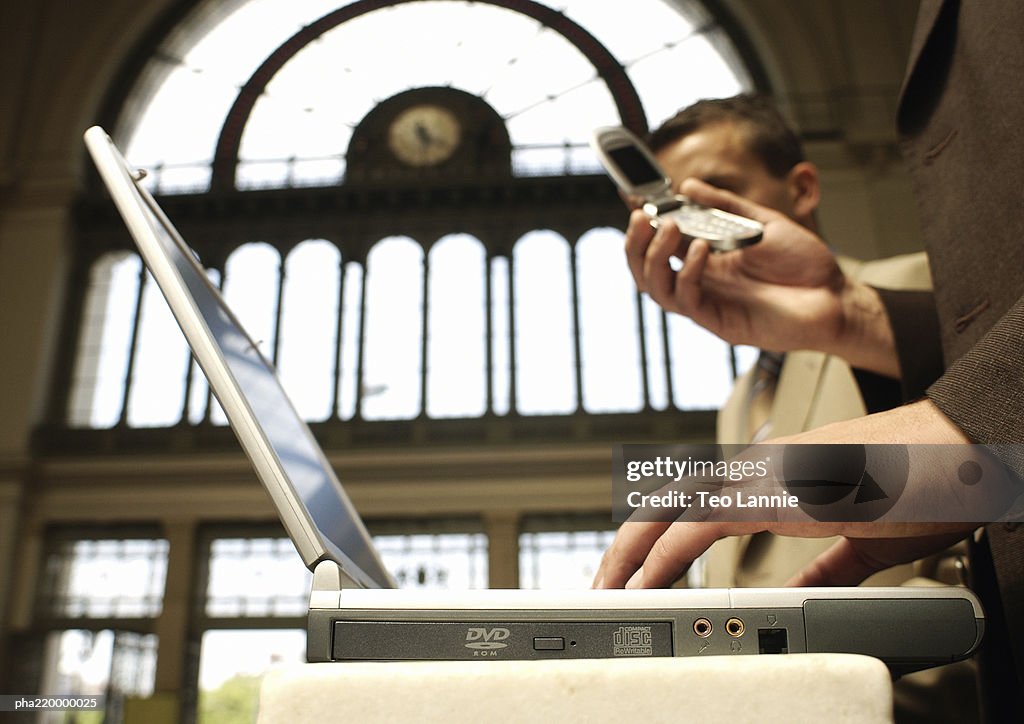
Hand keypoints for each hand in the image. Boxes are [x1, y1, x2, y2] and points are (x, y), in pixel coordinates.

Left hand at [593, 400, 978, 588]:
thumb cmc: (926, 487)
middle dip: (627, 543)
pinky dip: (669, 554)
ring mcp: (765, 475)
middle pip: (668, 501)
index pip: (697, 500)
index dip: (658, 534)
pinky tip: (650, 581)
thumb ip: (827, 565)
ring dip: (633, 551)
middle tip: (603, 581)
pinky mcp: (779, 492)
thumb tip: (804, 590)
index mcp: (775, 475)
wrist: (966, 452)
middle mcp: (759, 467)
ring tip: (609, 588)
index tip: (638, 569)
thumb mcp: (866, 539)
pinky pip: (704, 524)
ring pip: (673, 508)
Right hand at [625, 179, 898, 376]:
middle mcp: (701, 283)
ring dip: (655, 257)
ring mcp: (709, 304)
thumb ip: (724, 205)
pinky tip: (700, 249)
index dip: (643, 226)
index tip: (633, 200)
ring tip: (669, 227)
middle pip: (647, 270)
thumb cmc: (804, 264)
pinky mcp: (720, 323)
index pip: (660, 244)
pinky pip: (689, 301)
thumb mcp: (762, 222)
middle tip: (640, 217)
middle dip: (636, 244)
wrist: (836, 296)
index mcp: (706, 260)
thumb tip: (687, 186)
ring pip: (657, 288)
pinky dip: (687, 273)